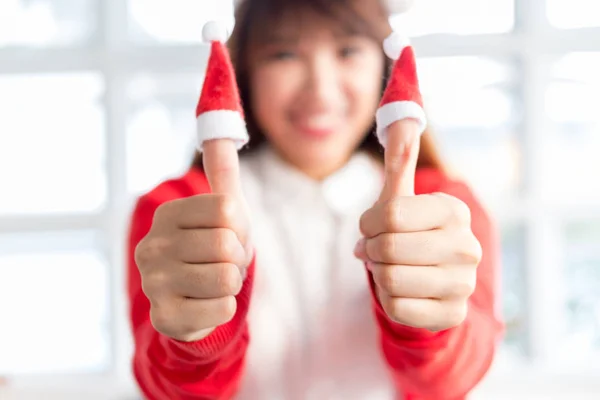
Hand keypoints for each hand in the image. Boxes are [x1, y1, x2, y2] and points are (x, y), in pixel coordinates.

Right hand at [135, 139, 251, 341]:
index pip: (227, 211)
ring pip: (227, 278)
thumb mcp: (223, 210)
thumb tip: (217, 114)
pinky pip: (222, 309)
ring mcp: (154, 283)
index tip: (229, 237)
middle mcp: (152, 245)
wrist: (195, 302)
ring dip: (233, 283)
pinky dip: (225, 308)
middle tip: (224, 264)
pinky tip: (206, 304)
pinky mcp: (164, 317)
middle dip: (238, 259)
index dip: (240, 228)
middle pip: (226, 246)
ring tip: (215, 283)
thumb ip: (222, 170)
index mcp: (168, 215)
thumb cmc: (212, 251)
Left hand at [355, 120, 481, 331]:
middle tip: (377, 250)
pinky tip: (402, 291)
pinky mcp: (453, 314)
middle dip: (371, 250)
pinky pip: (396, 308)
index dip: (367, 223)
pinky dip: (387, 300)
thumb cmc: (407, 233)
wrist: (428, 282)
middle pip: (387, 248)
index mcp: (453, 210)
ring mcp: (464, 283)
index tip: (370, 227)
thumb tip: (403, 119)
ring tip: (389, 269)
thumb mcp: (399, 198)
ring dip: (378, 275)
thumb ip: (399, 160)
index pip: (389, 215)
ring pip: (389, 279)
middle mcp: (467, 246)